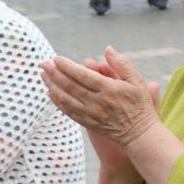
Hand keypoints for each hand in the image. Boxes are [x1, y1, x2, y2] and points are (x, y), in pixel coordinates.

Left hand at [42, 48, 163, 154]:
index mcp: (109, 89)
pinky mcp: (88, 123)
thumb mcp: (137, 81)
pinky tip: (50, 93)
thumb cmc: (140, 105)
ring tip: (43, 75)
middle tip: (43, 63)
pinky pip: (68, 111)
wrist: (140, 134)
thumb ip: (122, 63)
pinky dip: (57, 102)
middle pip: (70, 86)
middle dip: (54, 73)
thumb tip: (108, 49)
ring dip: (52, 86)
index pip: (82, 75)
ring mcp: (91, 114)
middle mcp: (97, 102)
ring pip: (66, 99)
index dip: (67, 66)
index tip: (56, 59)